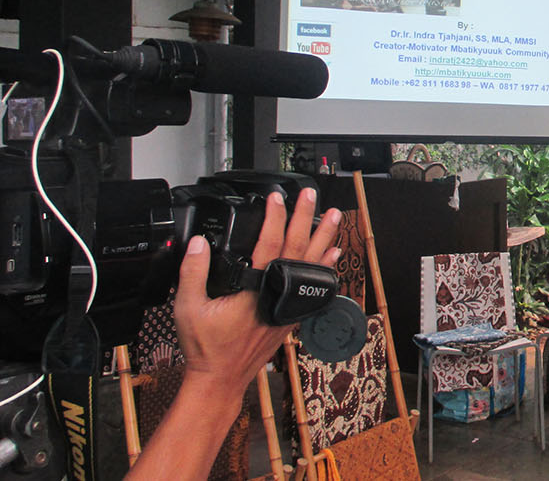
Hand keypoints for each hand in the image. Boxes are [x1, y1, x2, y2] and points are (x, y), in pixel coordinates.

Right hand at [174, 189, 341, 391]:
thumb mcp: (188, 308)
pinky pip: (313, 286)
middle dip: (305, 218)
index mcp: (254, 290)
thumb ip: (192, 273)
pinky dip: (324, 268)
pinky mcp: (292, 316)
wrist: (222, 379)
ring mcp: (288, 306)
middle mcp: (277, 295)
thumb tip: (198, 244)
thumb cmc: (207, 348)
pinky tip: (332, 255)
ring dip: (324, 239)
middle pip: (297, 247)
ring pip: (311, 265)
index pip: (269, 244)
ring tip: (334, 217)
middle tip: (311, 196)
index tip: (276, 198)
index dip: (274, 218)